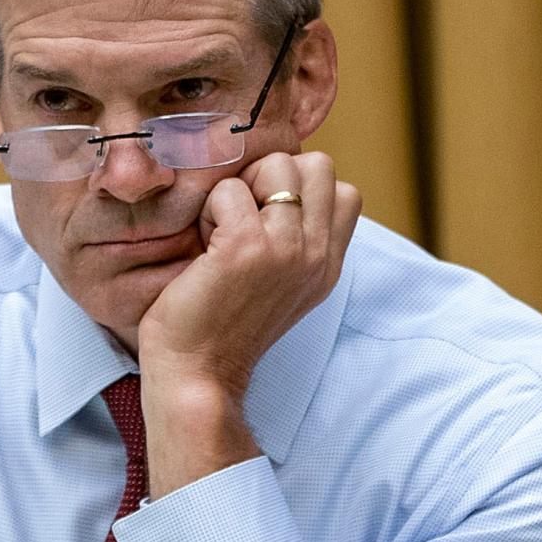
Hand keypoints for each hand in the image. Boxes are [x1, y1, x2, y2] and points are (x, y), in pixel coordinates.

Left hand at [137, 151, 360, 496]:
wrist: (198, 377)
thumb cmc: (221, 327)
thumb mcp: (279, 284)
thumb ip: (295, 241)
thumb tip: (279, 185)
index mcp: (328, 263)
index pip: (343, 190)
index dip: (298, 190)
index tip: (264, 222)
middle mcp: (318, 254)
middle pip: (317, 164)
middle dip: (272, 176)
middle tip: (241, 219)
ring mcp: (287, 250)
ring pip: (277, 165)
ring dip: (240, 190)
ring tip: (221, 232)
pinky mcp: (247, 248)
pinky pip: (230, 190)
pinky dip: (209, 209)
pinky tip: (203, 246)